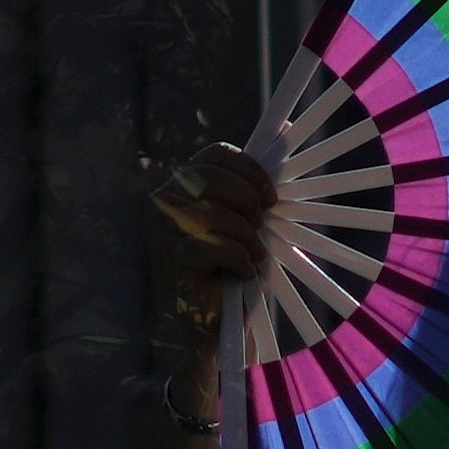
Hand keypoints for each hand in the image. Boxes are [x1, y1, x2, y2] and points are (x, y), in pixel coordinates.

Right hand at [146, 141, 279, 307]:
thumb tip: (285, 127)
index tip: (270, 197)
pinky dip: (238, 260)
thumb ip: (257, 177)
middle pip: (213, 178)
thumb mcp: (249, 218)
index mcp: (184, 184)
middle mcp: (165, 202)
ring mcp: (163, 231)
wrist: (218, 321)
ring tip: (253, 257)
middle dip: (247, 203)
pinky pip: (214, 247)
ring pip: (215, 214)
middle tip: (259, 227)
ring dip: (246, 238)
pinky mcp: (170, 260)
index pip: (215, 154)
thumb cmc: (234, 266)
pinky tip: (241, 273)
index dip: (249, 170)